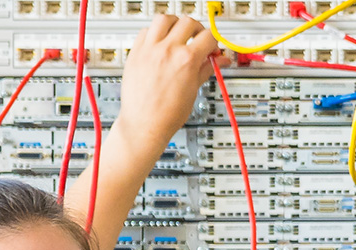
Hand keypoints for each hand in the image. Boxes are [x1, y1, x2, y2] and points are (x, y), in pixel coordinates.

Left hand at [111, 15, 219, 148]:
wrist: (145, 124)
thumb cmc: (167, 114)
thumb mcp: (194, 90)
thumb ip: (207, 69)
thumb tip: (219, 60)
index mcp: (186, 60)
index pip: (208, 36)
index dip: (214, 42)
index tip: (212, 48)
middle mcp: (167, 50)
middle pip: (188, 22)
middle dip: (197, 30)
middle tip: (197, 39)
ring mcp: (149, 50)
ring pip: (164, 18)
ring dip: (174, 23)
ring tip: (177, 34)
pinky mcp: (135, 52)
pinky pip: (145, 31)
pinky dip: (154, 33)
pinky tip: (159, 42)